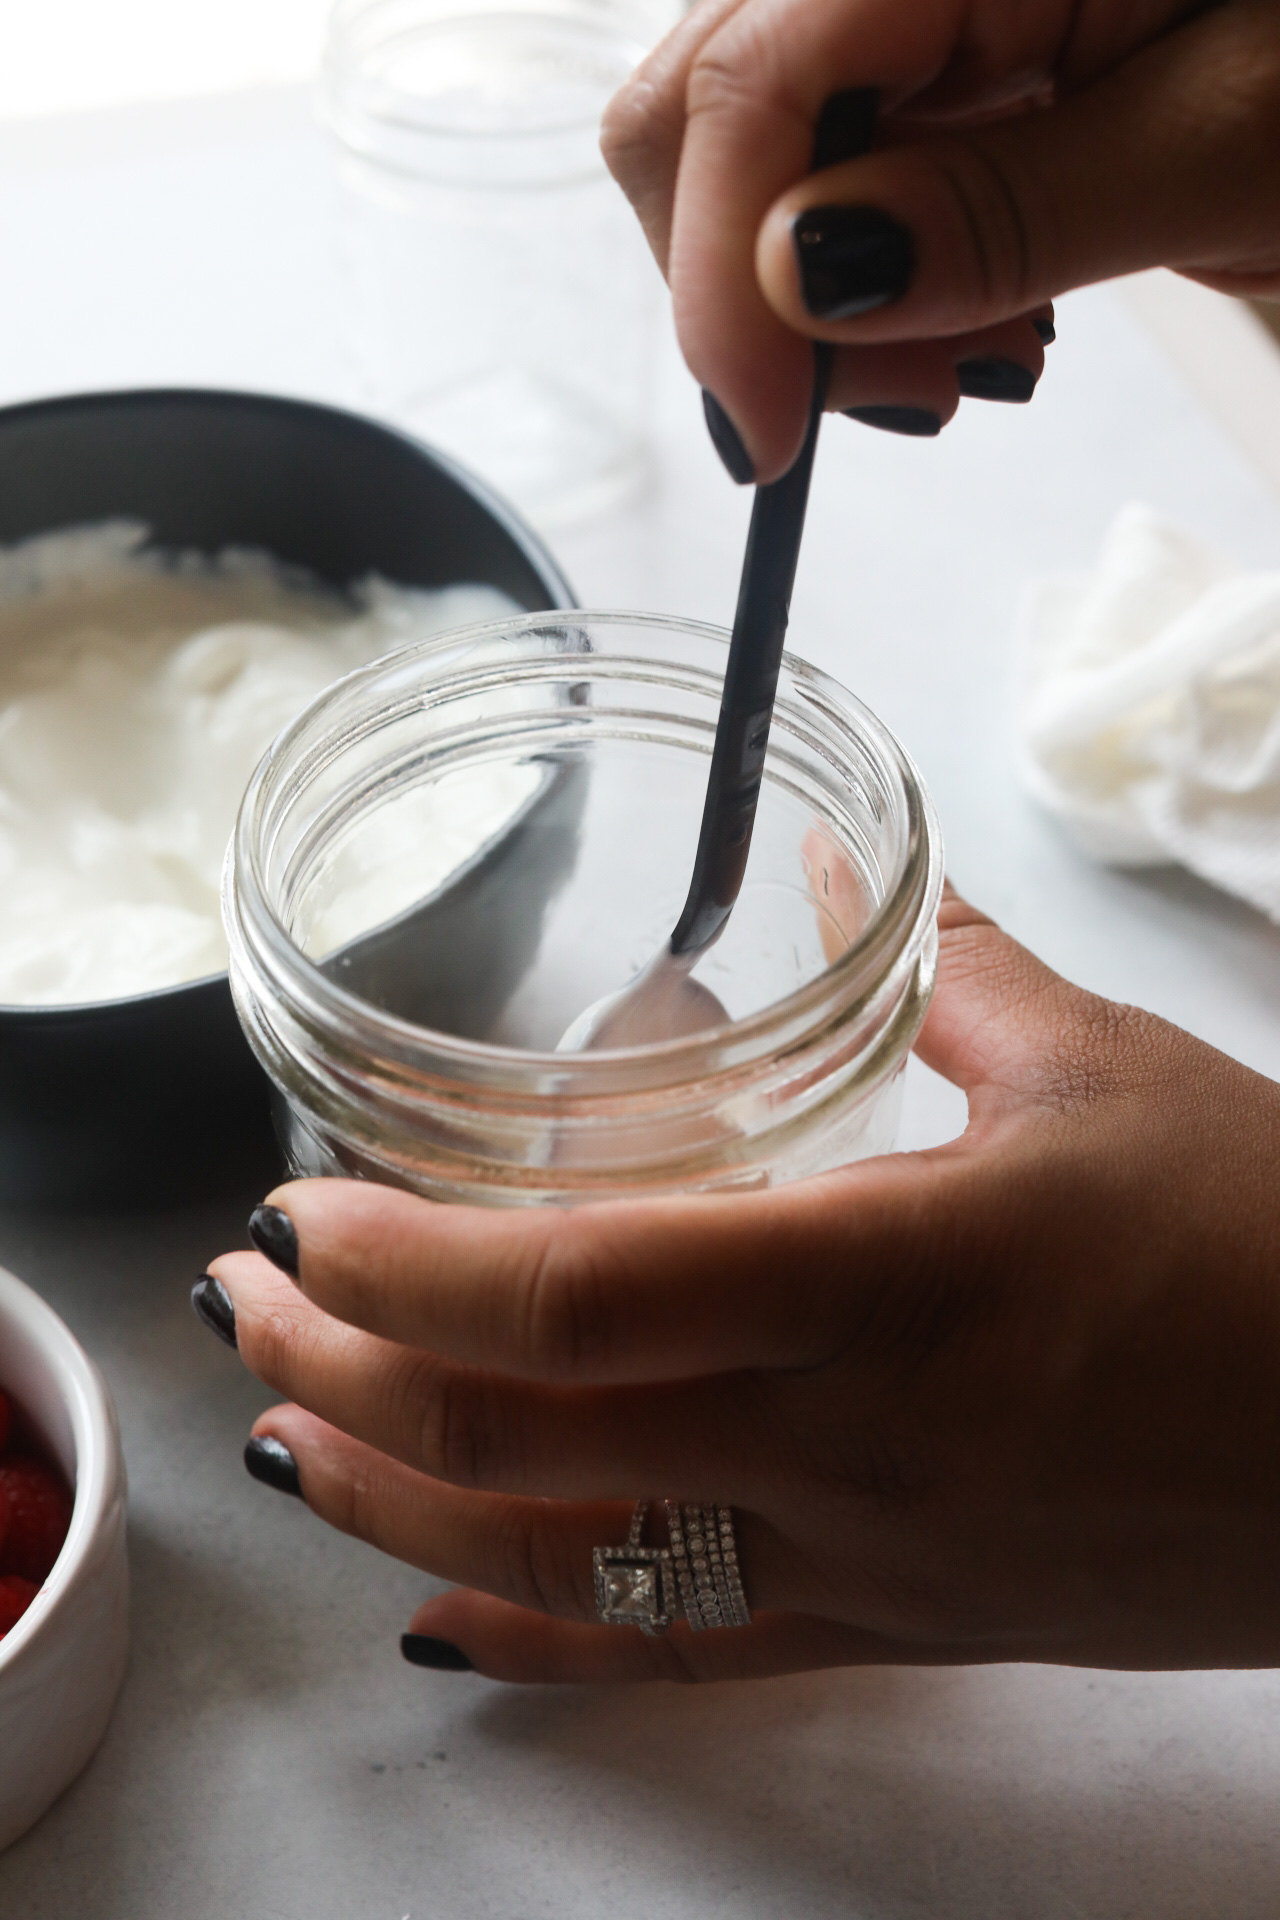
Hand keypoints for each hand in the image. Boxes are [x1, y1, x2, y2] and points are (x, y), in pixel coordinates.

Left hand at [208, 889, 1279, 1683]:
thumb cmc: (1274, 1249)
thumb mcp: (1106, 1072)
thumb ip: (942, 965)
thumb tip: (844, 871)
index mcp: (890, 1276)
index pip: (571, 1295)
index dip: (393, 1267)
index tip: (296, 1212)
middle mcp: (849, 1441)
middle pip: (520, 1441)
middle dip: (338, 1375)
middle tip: (240, 1304)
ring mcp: (864, 1558)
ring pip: (567, 1568)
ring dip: (391, 1505)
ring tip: (283, 1441)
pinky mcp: (898, 1623)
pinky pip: (683, 1658)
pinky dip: (539, 1639)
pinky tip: (436, 1615)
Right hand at [600, 0, 1279, 475]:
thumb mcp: (1221, 154)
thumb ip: (1002, 212)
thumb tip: (793, 276)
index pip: (751, 74)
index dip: (722, 274)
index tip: (764, 437)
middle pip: (699, 105)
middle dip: (750, 290)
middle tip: (903, 399)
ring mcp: (906, 6)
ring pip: (735, 157)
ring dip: (804, 302)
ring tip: (967, 359)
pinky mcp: (919, 56)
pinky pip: (812, 173)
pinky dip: (853, 282)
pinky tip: (962, 313)